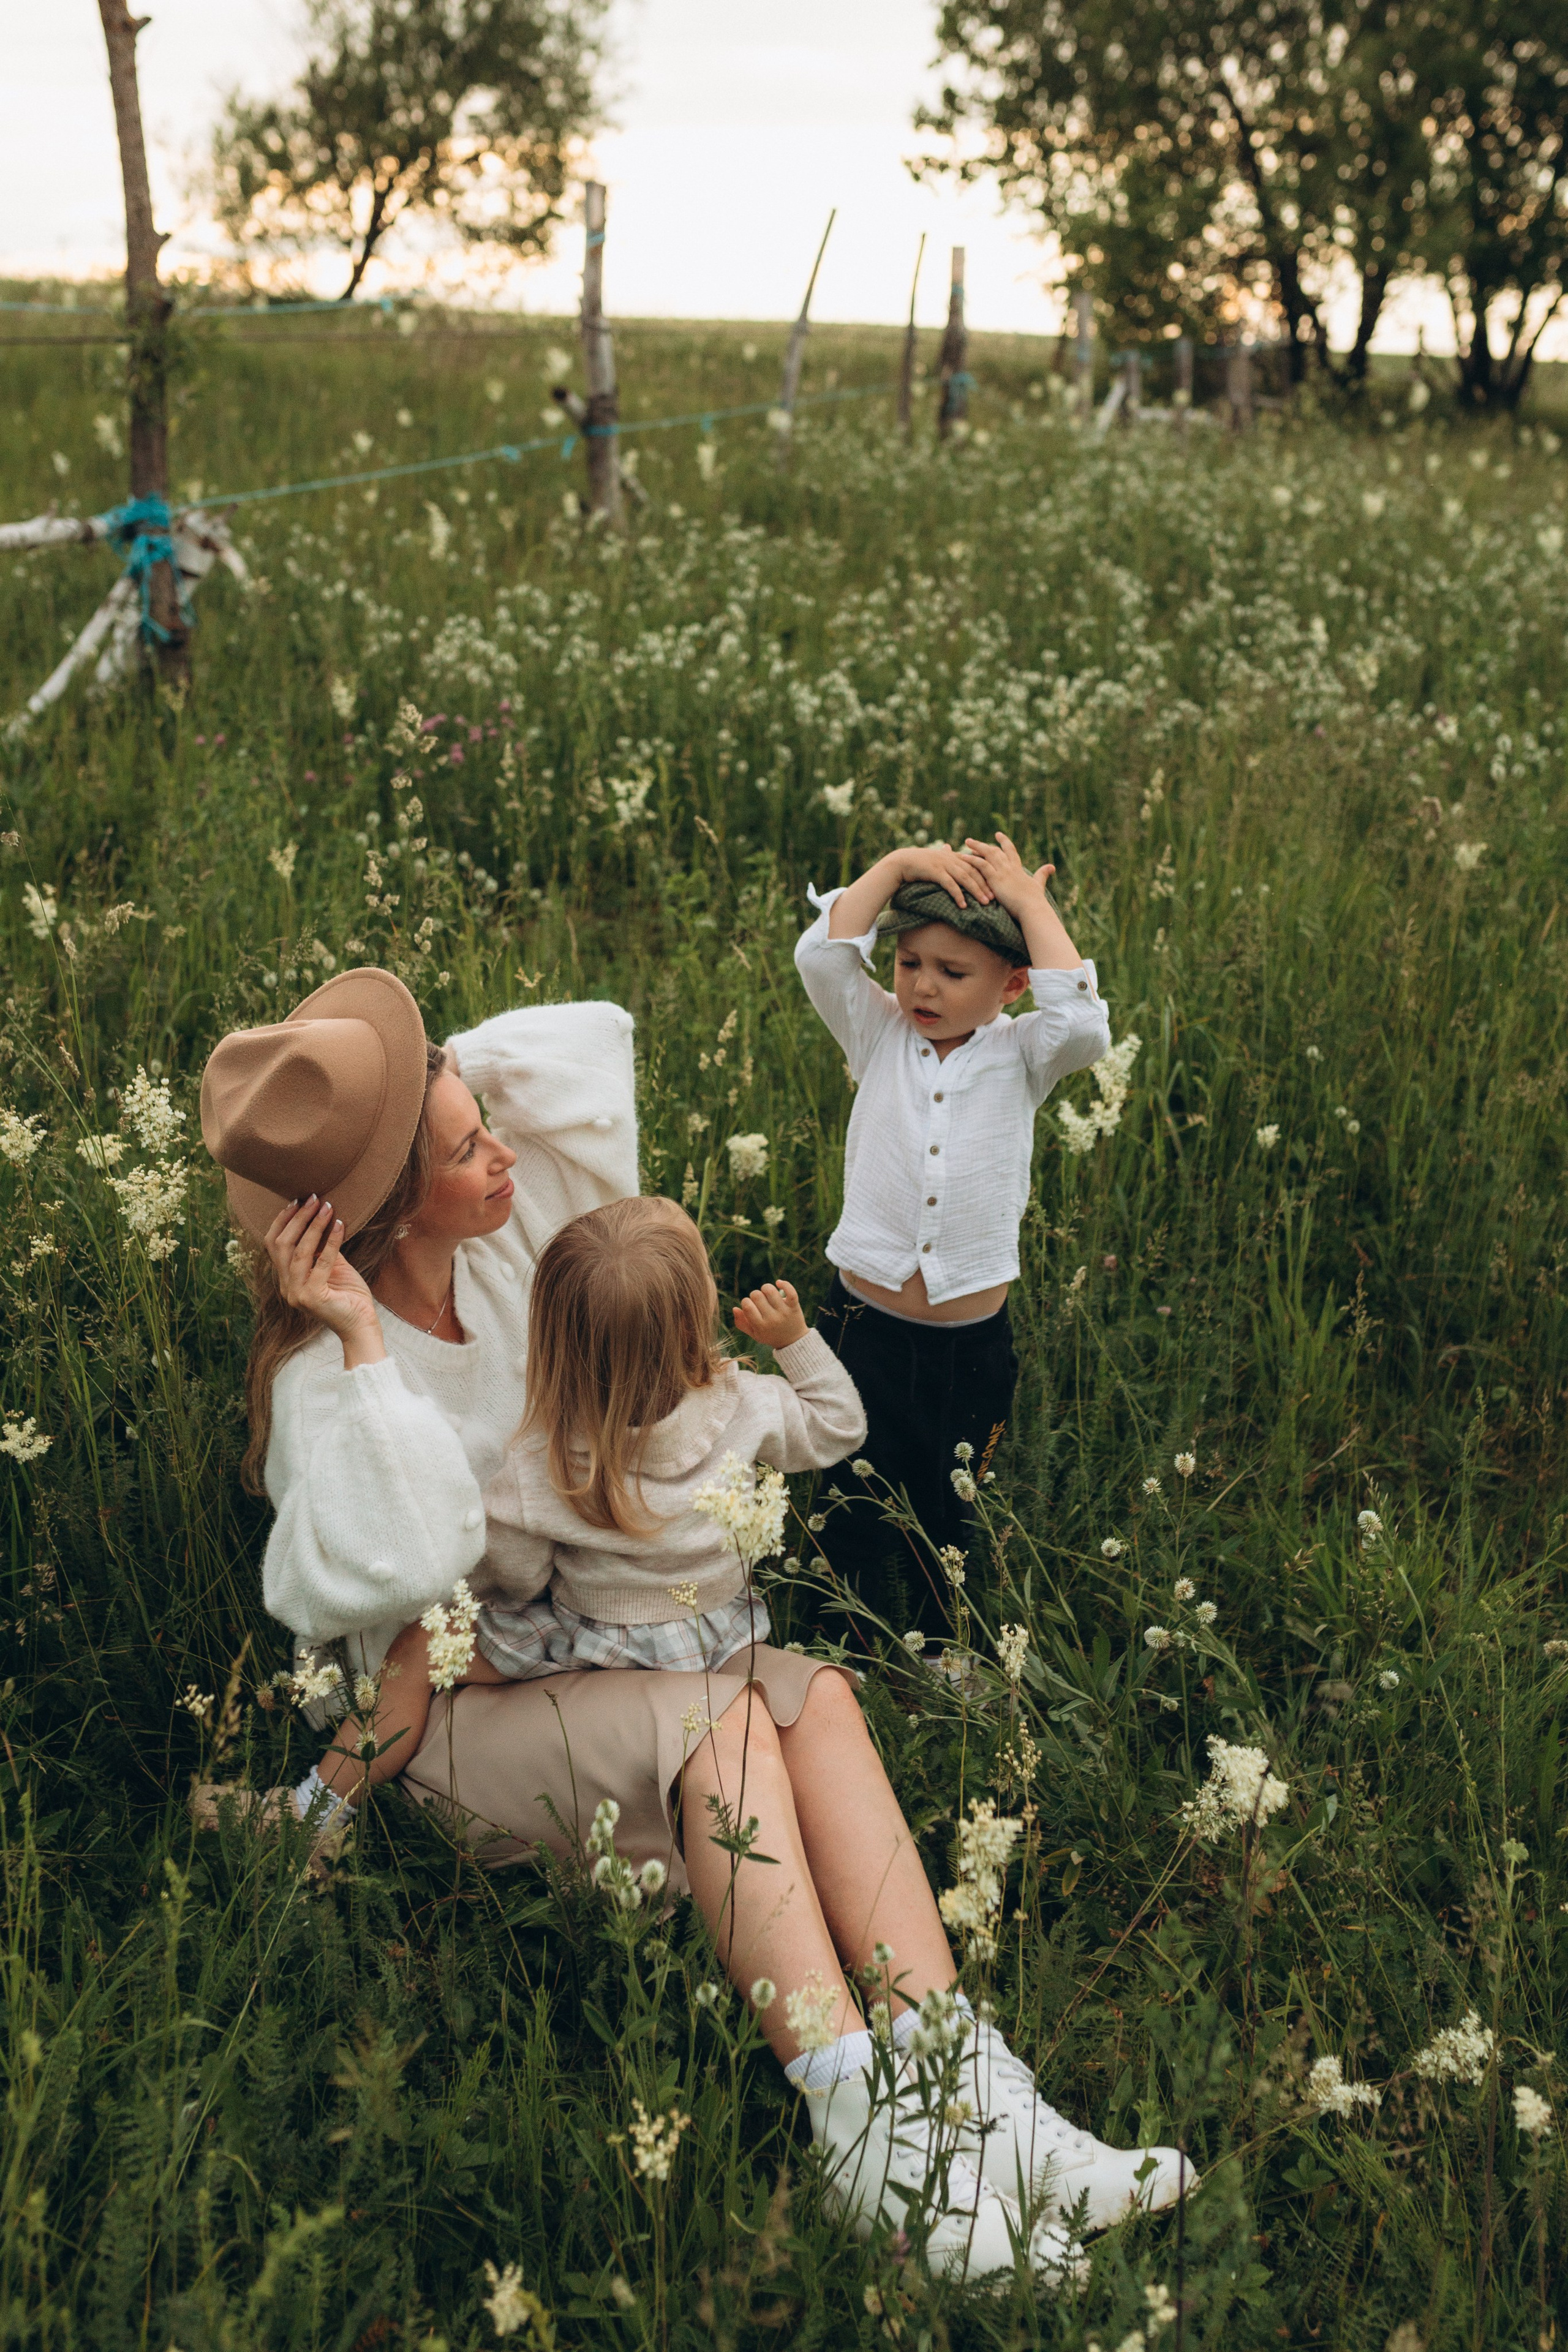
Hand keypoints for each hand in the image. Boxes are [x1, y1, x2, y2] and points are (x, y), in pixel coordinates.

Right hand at [264, 1197, 381, 1349]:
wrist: (361, 1325)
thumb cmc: (349, 1295)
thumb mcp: (333, 1266)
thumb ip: (323, 1248)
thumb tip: (322, 1219)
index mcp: (286, 1279)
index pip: (273, 1245)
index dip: (283, 1221)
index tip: (297, 1201)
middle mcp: (286, 1287)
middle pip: (281, 1245)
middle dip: (298, 1218)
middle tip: (314, 1198)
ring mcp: (296, 1294)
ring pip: (298, 1252)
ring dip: (314, 1226)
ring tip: (328, 1207)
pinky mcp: (312, 1297)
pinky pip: (321, 1262)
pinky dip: (331, 1241)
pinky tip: (340, 1226)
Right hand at [732, 1279, 808, 1350]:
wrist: (793, 1341)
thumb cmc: (770, 1335)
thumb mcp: (754, 1334)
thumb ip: (741, 1323)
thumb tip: (735, 1308)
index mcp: (760, 1326)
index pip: (747, 1307)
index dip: (745, 1302)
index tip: (750, 1305)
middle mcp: (772, 1319)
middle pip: (757, 1295)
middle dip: (755, 1295)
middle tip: (760, 1301)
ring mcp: (784, 1312)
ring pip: (770, 1290)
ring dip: (766, 1288)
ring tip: (767, 1294)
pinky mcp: (794, 1306)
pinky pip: (790, 1291)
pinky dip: (784, 1284)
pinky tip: (778, 1283)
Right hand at [893, 842, 993, 906]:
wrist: (901, 862)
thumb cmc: (918, 865)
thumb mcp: (936, 861)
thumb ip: (947, 861)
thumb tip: (954, 864)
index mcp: (953, 855)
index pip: (974, 865)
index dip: (985, 876)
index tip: (994, 887)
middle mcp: (951, 858)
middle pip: (973, 871)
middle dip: (985, 885)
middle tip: (994, 897)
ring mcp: (943, 864)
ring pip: (965, 878)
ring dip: (976, 891)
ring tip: (984, 902)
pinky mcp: (935, 872)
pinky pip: (950, 884)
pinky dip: (958, 895)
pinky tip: (963, 905)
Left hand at [962, 831, 1053, 915]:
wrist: (1032, 909)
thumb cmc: (1036, 901)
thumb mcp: (1038, 884)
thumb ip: (1042, 875)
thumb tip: (1052, 867)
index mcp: (1018, 869)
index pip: (1010, 851)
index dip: (1004, 842)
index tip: (998, 835)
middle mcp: (1010, 867)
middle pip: (995, 850)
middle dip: (983, 844)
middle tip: (971, 840)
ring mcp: (1003, 872)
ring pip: (988, 854)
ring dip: (976, 847)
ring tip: (966, 842)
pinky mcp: (996, 879)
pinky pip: (981, 865)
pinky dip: (972, 859)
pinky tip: (962, 857)